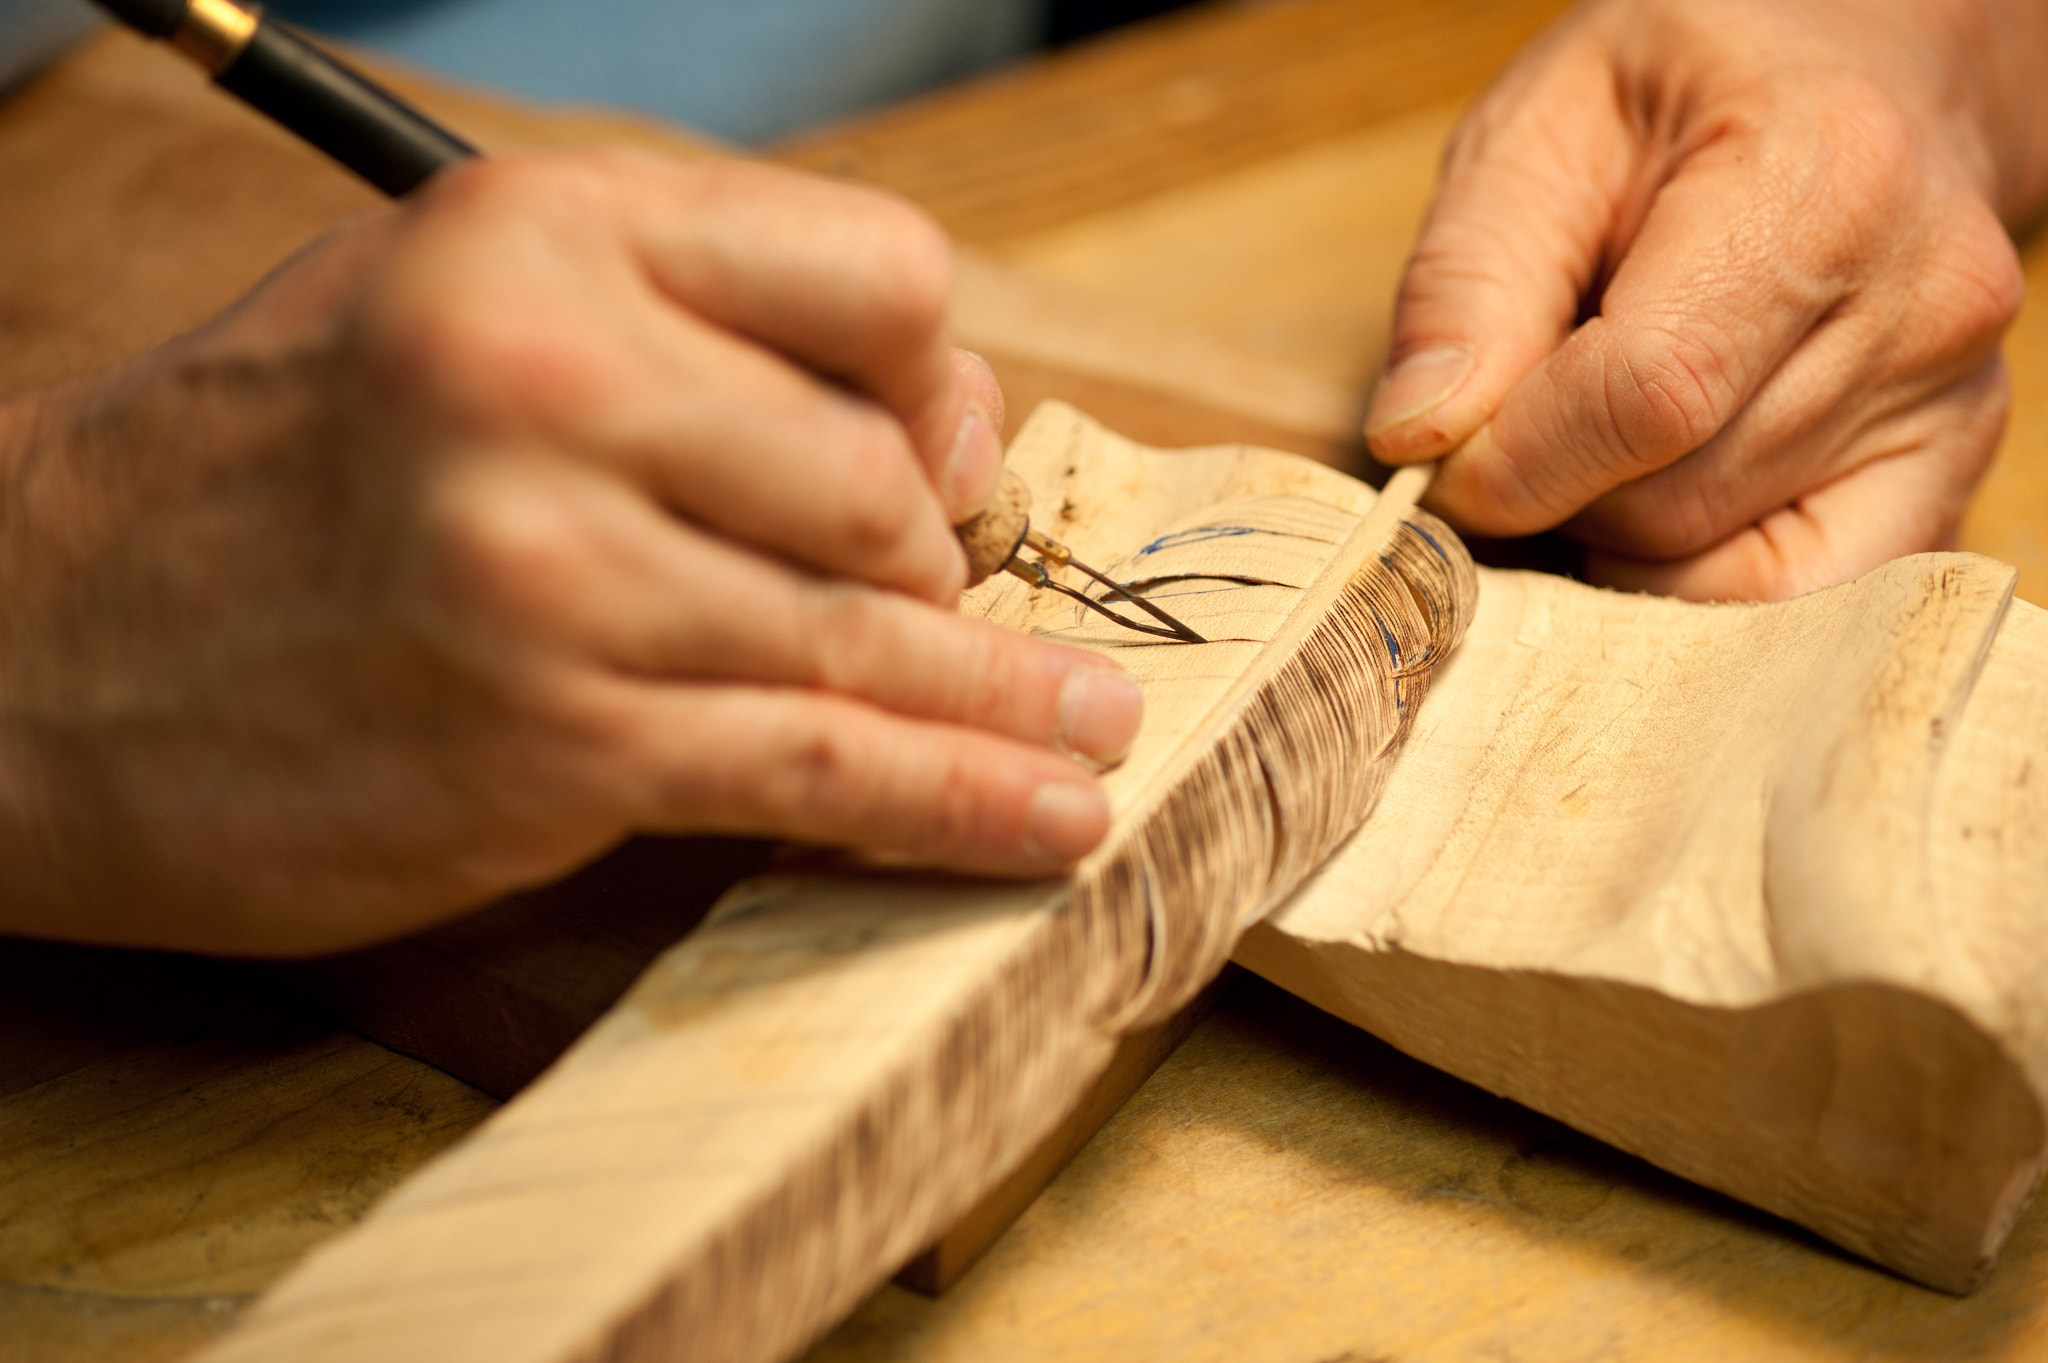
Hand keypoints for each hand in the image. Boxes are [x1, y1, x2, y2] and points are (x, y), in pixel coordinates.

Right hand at [0, 152, 1141, 954]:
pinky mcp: (554, 739)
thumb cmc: (266, 469)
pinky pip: (819, 765)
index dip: (932, 379)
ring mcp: (553, 569)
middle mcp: (551, 379)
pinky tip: (1049, 819)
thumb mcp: (452, 306)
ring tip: (1100, 730)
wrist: (31, 652)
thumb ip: (685, 331)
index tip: (931, 455)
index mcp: (545, 233)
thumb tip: (937, 419)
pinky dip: (956, 800)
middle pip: (889, 475)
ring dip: (1007, 694)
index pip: (882, 274)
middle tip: (926, 603)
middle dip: (937, 556)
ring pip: (872, 633)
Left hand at [1365, 0, 2047, 599]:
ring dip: (1616, 531)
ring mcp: (1954, 400)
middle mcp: (1923, 298)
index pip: (1648, 396)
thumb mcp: (1542, 132)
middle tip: (1522, 423)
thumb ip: (1467, 283)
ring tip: (1600, 432)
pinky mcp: (1950, 472)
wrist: (1856, 75)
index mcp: (1824, 177)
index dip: (1517, 459)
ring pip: (1719, 564)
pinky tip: (1660, 502)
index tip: (1449, 457)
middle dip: (1557, 493)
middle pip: (1675, 500)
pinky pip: (1795, 603)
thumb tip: (1416, 439)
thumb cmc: (1687, 93)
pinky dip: (1693, 581)